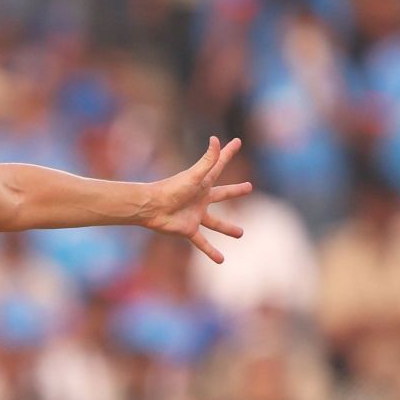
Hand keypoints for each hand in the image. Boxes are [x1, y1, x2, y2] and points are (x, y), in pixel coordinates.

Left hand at [143, 136, 251, 263]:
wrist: (151, 207)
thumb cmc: (171, 189)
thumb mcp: (194, 175)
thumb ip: (207, 160)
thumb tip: (216, 139)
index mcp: (203, 183)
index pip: (219, 164)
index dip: (228, 153)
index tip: (236, 142)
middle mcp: (201, 198)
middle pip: (223, 193)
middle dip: (235, 191)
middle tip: (248, 188)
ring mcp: (196, 214)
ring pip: (216, 222)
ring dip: (228, 228)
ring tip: (241, 233)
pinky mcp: (189, 229)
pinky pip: (202, 242)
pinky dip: (211, 251)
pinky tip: (221, 260)